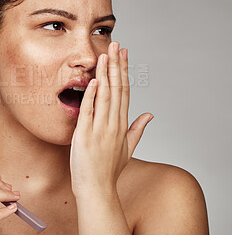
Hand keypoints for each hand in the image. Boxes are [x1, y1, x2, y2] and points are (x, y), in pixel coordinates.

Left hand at [70, 42, 153, 197]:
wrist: (96, 189)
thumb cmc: (109, 170)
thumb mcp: (128, 149)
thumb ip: (138, 129)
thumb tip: (150, 114)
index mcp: (122, 125)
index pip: (125, 92)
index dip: (124, 72)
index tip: (124, 55)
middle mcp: (113, 124)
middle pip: (117, 89)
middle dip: (116, 65)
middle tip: (117, 45)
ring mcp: (100, 129)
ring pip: (105, 96)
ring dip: (105, 74)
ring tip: (106, 54)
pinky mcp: (84, 135)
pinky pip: (89, 111)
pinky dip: (92, 95)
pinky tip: (94, 80)